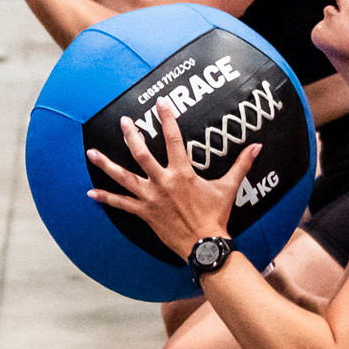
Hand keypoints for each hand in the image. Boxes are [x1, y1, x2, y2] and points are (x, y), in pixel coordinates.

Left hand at [85, 100, 260, 259]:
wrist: (204, 244)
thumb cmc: (215, 216)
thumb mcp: (228, 187)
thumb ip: (241, 165)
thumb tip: (256, 147)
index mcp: (183, 172)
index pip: (172, 139)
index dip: (166, 119)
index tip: (160, 103)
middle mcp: (163, 182)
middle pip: (141, 153)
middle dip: (131, 135)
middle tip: (123, 121)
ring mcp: (151, 197)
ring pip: (124, 177)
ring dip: (106, 164)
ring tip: (91, 153)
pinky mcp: (144, 213)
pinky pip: (121, 204)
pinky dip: (106, 198)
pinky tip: (91, 193)